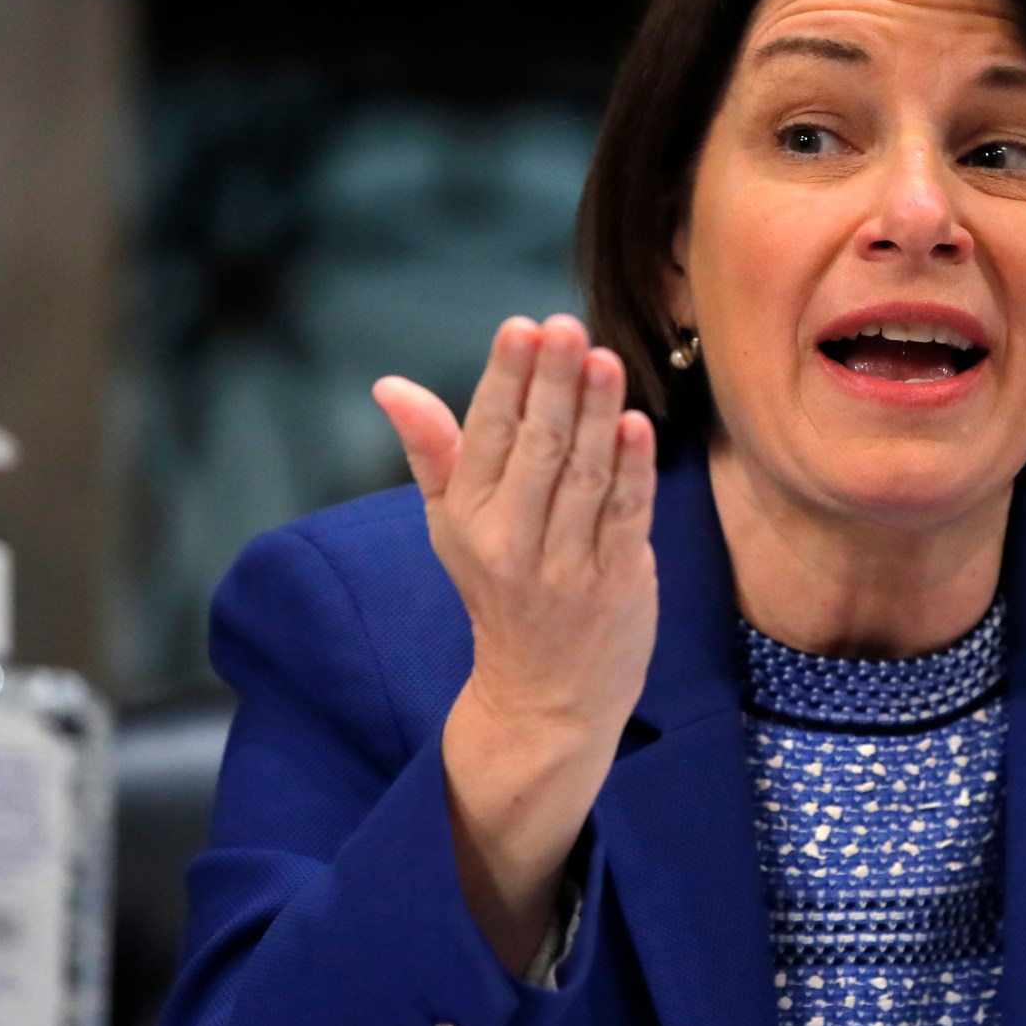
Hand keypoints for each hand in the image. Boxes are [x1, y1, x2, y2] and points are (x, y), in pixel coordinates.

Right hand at [373, 314, 658, 972]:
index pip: (486, 437)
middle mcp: (513, 545)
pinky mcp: (619, 583)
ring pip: (583, 477)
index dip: (506, 380)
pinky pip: (625, 516)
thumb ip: (432, 451)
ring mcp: (568, 568)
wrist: (544, 699)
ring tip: (605, 357)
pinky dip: (632, 469)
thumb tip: (388, 386)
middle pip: (536, 450)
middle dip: (553, 384)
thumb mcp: (451, 527)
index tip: (523, 327)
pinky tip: (637, 421)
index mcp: (468, 522)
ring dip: (597, 415)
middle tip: (567, 326)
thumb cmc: (497, 591)